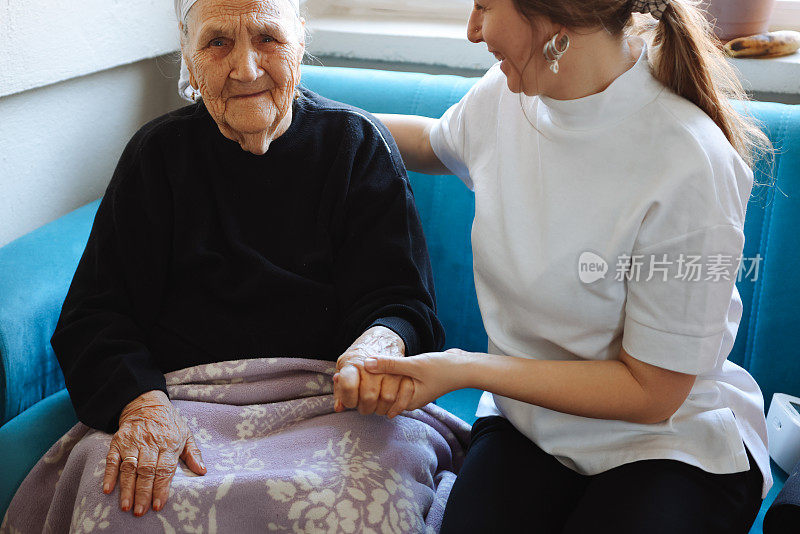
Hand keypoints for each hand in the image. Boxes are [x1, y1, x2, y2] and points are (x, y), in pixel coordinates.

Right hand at [102, 390, 205, 516]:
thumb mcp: (186, 434)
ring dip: (127, 488)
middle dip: (143, 493)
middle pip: (146, 471)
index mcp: (169, 443)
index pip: (165, 469)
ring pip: (129, 468)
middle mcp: (150, 443)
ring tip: (126, 506)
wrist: (146, 402)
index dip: (161, 488)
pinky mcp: (118, 441)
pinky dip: (109, 474)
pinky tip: (108, 489)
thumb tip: (202, 471)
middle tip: (140, 511)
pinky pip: (112, 459)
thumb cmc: (169, 422)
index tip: (158, 505)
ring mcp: (133, 442)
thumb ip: (193, 454)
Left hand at [333, 326, 413, 417]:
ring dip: (381, 409)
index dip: (348, 399)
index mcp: (354, 363)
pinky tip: (390, 409)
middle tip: (364, 407)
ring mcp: (390, 369)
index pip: (348, 386)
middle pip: (369, 396)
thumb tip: (339, 407)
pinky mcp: (404, 372)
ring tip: (376, 407)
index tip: (351, 401)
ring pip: (387, 398)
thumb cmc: (359, 358)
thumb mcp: (344, 367)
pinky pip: (404, 395)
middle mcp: (372, 365)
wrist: (381, 340)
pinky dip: (397, 406)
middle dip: (365, 408)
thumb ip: (340, 388)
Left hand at [363, 348, 470, 411]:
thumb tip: (366, 364)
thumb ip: (390, 365)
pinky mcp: (415, 379)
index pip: (380, 401)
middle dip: (371, 383)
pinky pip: (398, 377)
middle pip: (383, 393)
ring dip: (380, 375)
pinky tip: (382, 361)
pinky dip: (390, 371)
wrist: (466, 366)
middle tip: (354, 371)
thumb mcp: (414, 365)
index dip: (366, 391)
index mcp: (407, 402)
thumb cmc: (443, 370)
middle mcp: (409, 398)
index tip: (351, 380)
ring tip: (365, 365)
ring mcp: (412, 389)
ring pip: (390, 384)